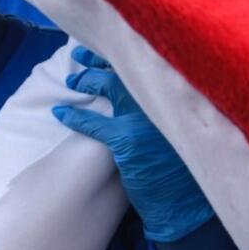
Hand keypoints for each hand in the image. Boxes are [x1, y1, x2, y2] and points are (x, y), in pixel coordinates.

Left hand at [53, 46, 213, 241]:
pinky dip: (74, 116)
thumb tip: (143, 89)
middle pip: (124, 67)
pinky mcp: (127, 141)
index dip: (121, 51)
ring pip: (106, 87)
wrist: (188, 204)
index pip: (145, 61)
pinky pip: (92, 122)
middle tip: (79, 55)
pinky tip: (60, 113)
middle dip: (97, 59)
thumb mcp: (182, 129)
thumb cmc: (187, 169)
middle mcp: (162, 99)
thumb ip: (166, 107)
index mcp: (178, 94)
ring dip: (85, 81)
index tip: (106, 44)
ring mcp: (144, 119)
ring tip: (71, 81)